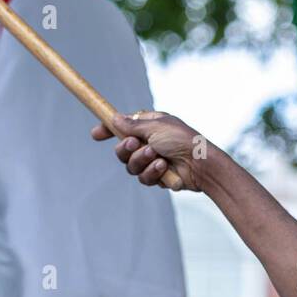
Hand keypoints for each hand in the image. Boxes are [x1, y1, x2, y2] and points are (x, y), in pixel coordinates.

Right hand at [91, 111, 219, 191]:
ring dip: (142, 160)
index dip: (108, 130)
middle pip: (121, 149)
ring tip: (157, 157)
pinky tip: (164, 168)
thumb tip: (114, 118)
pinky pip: (143, 178)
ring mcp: (153, 161)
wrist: (201, 165)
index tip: (95, 134)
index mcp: (149, 125)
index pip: (123, 126)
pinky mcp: (157, 177)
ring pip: (130, 166)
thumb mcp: (156, 126)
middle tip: (135, 144)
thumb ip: (132, 125)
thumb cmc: (182, 140)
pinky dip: (152, 173)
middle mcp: (149, 142)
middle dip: (126, 148)